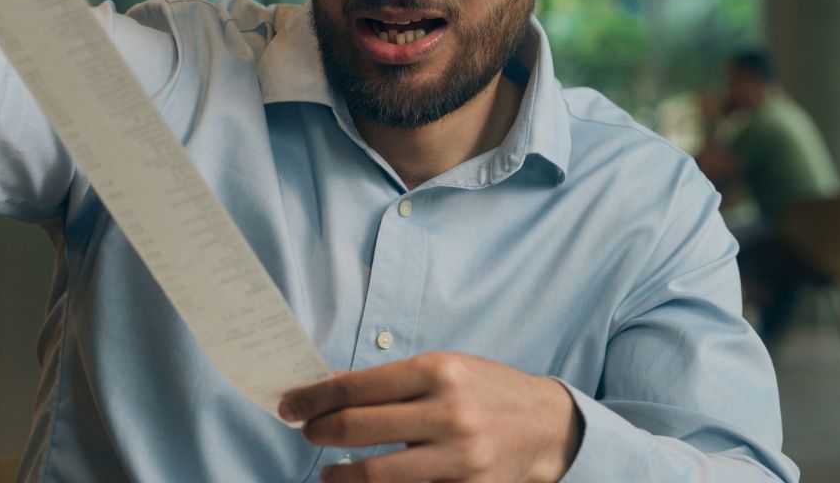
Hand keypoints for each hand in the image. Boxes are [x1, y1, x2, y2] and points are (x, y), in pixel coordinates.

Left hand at [279, 352, 582, 482]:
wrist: (548, 426)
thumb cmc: (488, 390)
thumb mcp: (446, 368)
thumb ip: (393, 381)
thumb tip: (332, 388)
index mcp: (438, 371)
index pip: (356, 386)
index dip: (314, 397)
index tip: (290, 404)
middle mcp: (447, 412)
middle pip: (357, 427)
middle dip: (318, 432)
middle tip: (305, 433)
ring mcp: (459, 456)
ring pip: (376, 475)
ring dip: (339, 476)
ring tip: (328, 473)